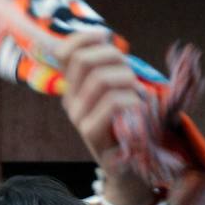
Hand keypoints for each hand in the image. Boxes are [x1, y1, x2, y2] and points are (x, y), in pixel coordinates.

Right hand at [55, 32, 154, 204]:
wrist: (130, 167)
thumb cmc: (128, 124)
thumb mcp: (119, 89)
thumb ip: (110, 67)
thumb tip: (105, 37)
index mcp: (74, 86)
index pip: (65, 51)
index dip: (85, 37)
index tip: (107, 38)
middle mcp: (70, 100)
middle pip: (85, 60)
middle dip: (114, 58)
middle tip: (132, 74)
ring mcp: (78, 118)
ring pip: (100, 79)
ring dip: (128, 81)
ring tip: (138, 95)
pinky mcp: (91, 134)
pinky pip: (111, 102)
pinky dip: (132, 100)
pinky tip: (138, 110)